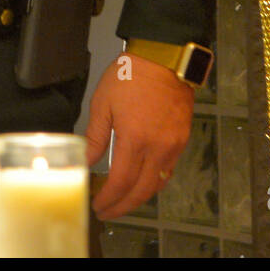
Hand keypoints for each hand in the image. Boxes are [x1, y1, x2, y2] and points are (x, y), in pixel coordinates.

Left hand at [84, 53, 194, 218]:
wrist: (164, 59)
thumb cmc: (130, 76)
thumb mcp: (102, 102)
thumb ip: (95, 136)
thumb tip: (87, 160)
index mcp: (135, 140)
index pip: (121, 182)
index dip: (109, 199)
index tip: (98, 206)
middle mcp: (158, 149)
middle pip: (142, 192)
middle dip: (123, 206)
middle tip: (107, 211)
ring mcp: (173, 147)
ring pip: (157, 184)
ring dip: (139, 197)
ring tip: (120, 200)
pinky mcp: (182, 141)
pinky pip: (167, 171)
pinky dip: (153, 182)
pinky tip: (140, 181)